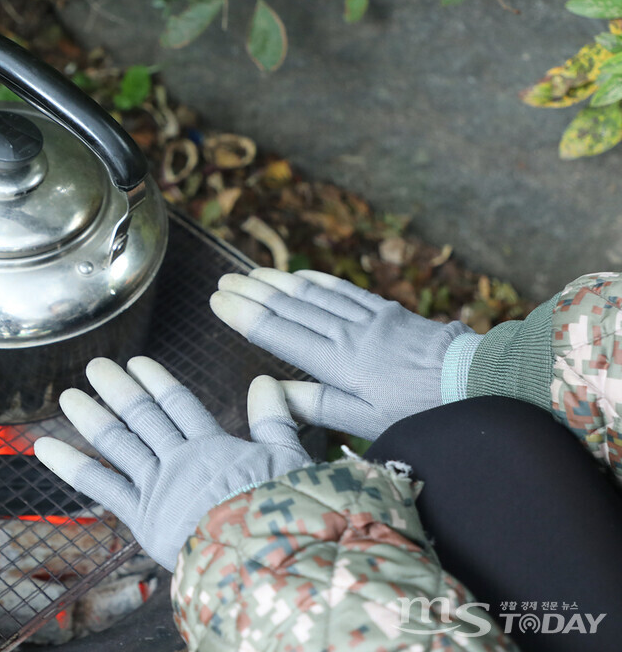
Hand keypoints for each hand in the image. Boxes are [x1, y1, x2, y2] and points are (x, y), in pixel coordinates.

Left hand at [34, 358, 311, 571]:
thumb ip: (275, 420)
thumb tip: (266, 380)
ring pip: (117, 443)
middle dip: (118, 389)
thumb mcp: (290, 459)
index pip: (179, 405)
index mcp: (214, 447)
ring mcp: (157, 488)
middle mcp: (179, 461)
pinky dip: (69, 464)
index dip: (157, 383)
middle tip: (96, 367)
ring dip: (91, 417)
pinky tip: (43, 446)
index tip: (139, 364)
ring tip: (68, 396)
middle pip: (143, 417)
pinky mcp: (142, 518)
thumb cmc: (287, 512)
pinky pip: (99, 486)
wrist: (268, 553)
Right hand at [210, 268, 473, 439]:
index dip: (244, 316)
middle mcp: (347, 333)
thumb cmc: (419, 409)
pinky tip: (299, 275)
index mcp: (338, 363)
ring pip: (313, 295)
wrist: (475, 380)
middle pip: (290, 308)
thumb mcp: (365, 419)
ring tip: (249, 274)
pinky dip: (316, 280)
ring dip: (277, 282)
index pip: (279, 333)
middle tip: (221, 282)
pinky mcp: (386, 311)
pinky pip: (343, 290)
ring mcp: (367, 318)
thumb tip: (271, 390)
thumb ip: (316, 405)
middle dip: (251, 293)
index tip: (218, 302)